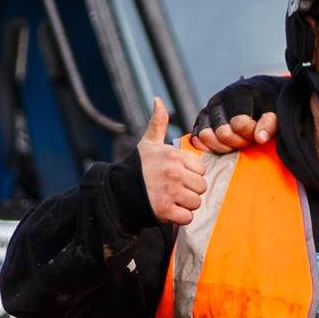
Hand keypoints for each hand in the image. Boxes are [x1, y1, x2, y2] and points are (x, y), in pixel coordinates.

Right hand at [138, 99, 209, 223]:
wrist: (117, 193)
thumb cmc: (137, 168)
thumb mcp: (148, 143)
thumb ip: (158, 123)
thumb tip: (158, 99)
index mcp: (173, 155)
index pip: (201, 169)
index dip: (191, 174)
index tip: (176, 175)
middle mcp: (173, 172)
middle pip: (201, 187)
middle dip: (190, 191)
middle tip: (174, 190)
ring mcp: (170, 192)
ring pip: (196, 202)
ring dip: (185, 205)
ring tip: (171, 199)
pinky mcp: (165, 210)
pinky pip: (187, 217)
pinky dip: (180, 217)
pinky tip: (168, 210)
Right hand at [191, 75, 285, 153]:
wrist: (257, 94)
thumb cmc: (267, 103)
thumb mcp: (275, 109)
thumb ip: (270, 123)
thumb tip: (260, 138)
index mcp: (236, 94)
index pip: (239, 123)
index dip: (251, 134)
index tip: (259, 133)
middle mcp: (218, 101)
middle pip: (222, 133)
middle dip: (238, 142)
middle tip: (248, 141)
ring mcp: (207, 111)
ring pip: (206, 137)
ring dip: (223, 147)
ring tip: (236, 143)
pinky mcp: (200, 121)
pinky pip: (196, 139)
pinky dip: (208, 148)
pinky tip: (223, 148)